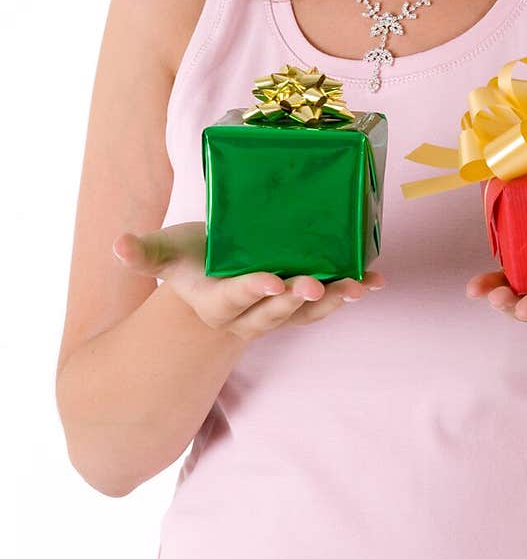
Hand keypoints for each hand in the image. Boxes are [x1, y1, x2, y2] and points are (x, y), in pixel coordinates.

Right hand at [112, 221, 385, 341]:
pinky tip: (378, 280)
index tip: (273, 280)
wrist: (212, 287)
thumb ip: (141, 253)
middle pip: (277, 310)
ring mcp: (280, 309)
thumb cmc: (189, 264)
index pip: (235, 298)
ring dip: (336, 299)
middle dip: (297, 298)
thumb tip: (116, 246)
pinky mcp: (302, 299)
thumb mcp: (164, 256)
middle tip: (315, 283)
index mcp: (217, 300)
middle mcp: (251, 312)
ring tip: (361, 286)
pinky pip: (330, 300)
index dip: (254, 290)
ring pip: (310, 311)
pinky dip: (354, 291)